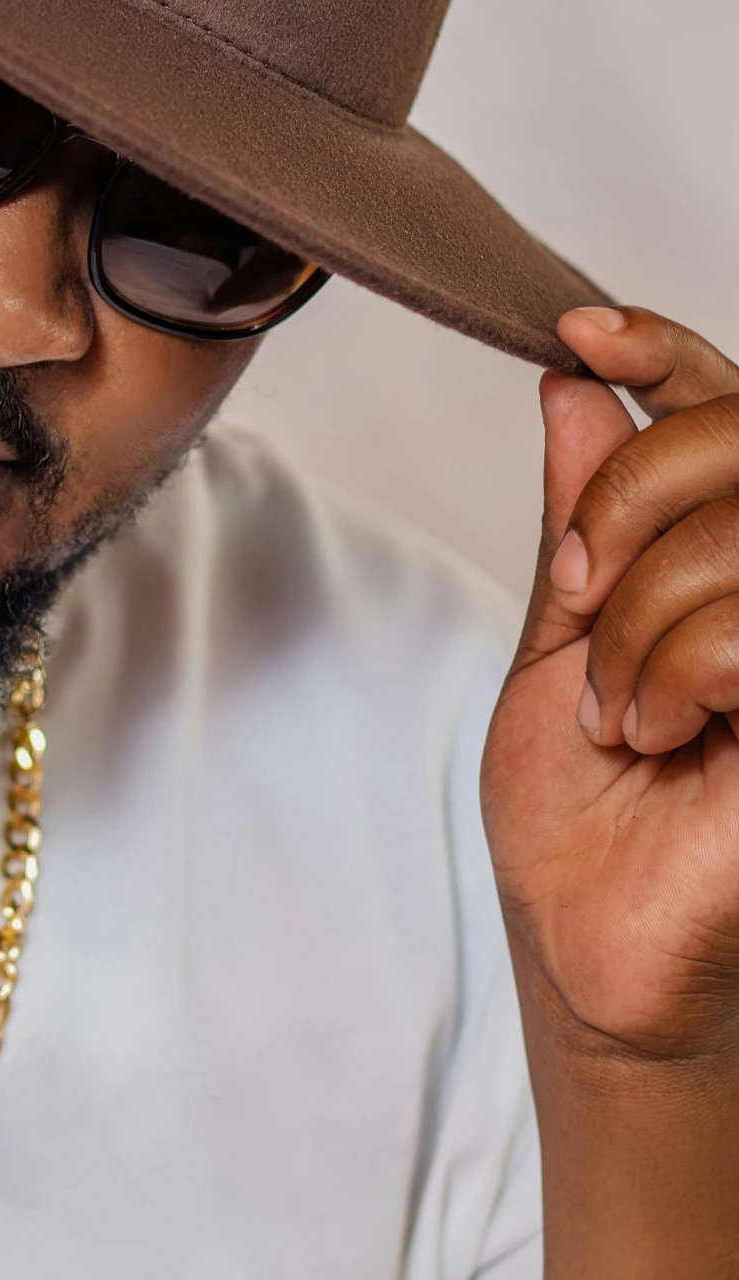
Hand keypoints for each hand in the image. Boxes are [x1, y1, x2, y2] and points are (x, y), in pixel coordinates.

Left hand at [482, 306, 738, 1061]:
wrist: (594, 948)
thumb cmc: (584, 812)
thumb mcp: (558, 641)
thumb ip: (582, 519)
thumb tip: (576, 389)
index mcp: (732, 558)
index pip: (728, 410)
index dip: (665, 353)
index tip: (578, 332)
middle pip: (727, 445)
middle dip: (621, 516)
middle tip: (583, 605)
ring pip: (732, 538)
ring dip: (636, 624)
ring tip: (621, 712)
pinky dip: (672, 672)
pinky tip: (661, 738)